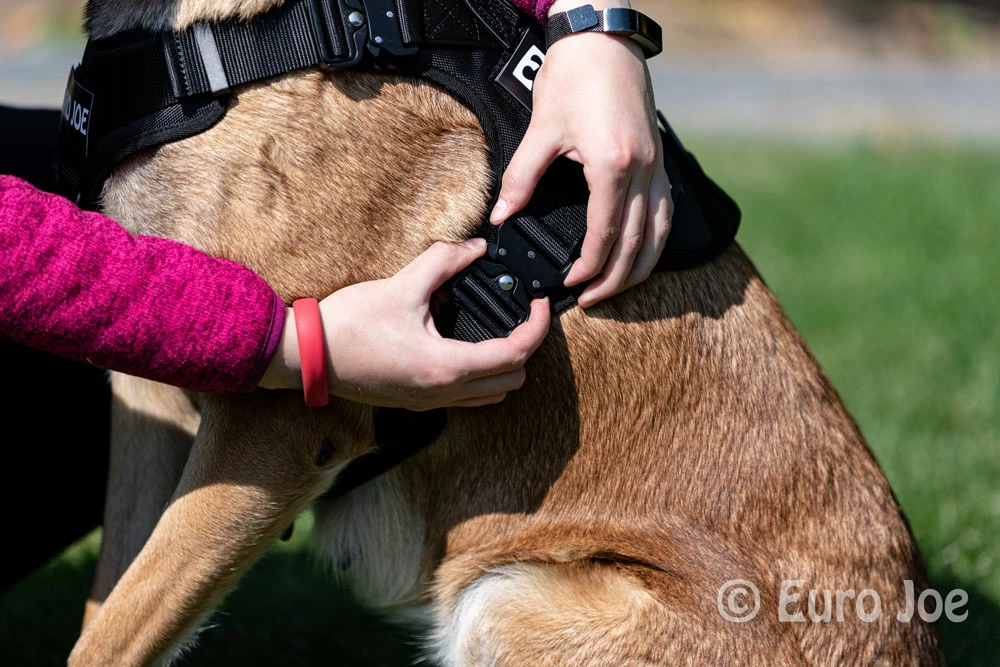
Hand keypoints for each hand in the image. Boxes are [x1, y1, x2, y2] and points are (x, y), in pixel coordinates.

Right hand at [260, 239, 550, 409]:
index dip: (537, 326)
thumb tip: (474, 248)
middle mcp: (443, 392)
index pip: (516, 353)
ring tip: (498, 329)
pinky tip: (465, 344)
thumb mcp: (401, 285)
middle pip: (512, 380)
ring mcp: (430, 401)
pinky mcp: (417, 400)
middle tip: (520, 315)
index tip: (538, 303)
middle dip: (525, 348)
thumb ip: (443, 261)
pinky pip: (466, 397)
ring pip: (491, 395)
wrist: (305, 355)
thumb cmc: (347, 325)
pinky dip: (479, 375)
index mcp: (446, 366)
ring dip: (504, 366)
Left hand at [489, 0, 671, 307]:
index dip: (589, 266)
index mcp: (613, 166)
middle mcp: (643, 170)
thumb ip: (521, 179)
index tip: (571, 284)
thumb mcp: (541, 130)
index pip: (605, 233)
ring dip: (640, 266)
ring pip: (659, 232)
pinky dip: (656, 239)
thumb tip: (502, 215)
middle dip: (614, 278)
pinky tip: (642, 252)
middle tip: (592, 300)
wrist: (604, 38)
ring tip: (617, 287)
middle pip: (637, 242)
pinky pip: (666, 211)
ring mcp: (657, 166)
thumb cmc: (573, 77)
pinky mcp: (661, 160)